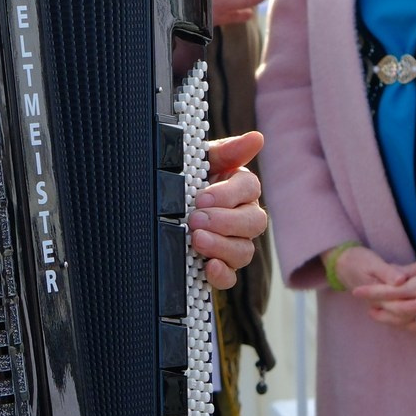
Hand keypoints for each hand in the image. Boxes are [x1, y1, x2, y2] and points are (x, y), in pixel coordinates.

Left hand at [192, 130, 265, 288]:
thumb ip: (226, 151)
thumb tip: (256, 138)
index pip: (250, 189)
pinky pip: (231, 277)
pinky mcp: (221, 267)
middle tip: (196, 219)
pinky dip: (221, 274)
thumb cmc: (185, 181)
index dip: (228, 194)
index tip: (202, 197)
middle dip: (224, 221)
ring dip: (222, 246)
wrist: (159, 208)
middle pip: (254, 222)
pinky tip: (209, 267)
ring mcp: (234, 244)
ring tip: (197, 240)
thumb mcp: (200, 162)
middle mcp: (243, 218)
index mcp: (239, 189)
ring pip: (245, 251)